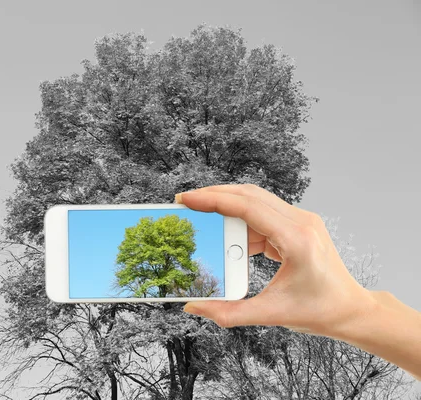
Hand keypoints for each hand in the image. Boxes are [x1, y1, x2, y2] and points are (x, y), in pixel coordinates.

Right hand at [175, 184, 377, 337]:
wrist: (351, 310)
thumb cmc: (319, 311)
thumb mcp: (271, 314)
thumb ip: (229, 313)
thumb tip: (194, 306)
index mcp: (297, 239)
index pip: (248, 207)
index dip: (213, 200)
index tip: (187, 199)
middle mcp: (301, 222)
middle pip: (249, 195)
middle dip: (214, 195)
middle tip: (186, 202)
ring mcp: (302, 220)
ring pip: (256, 200)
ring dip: (226, 204)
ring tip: (201, 215)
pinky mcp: (298, 226)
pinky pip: (263, 213)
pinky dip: (240, 220)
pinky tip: (226, 235)